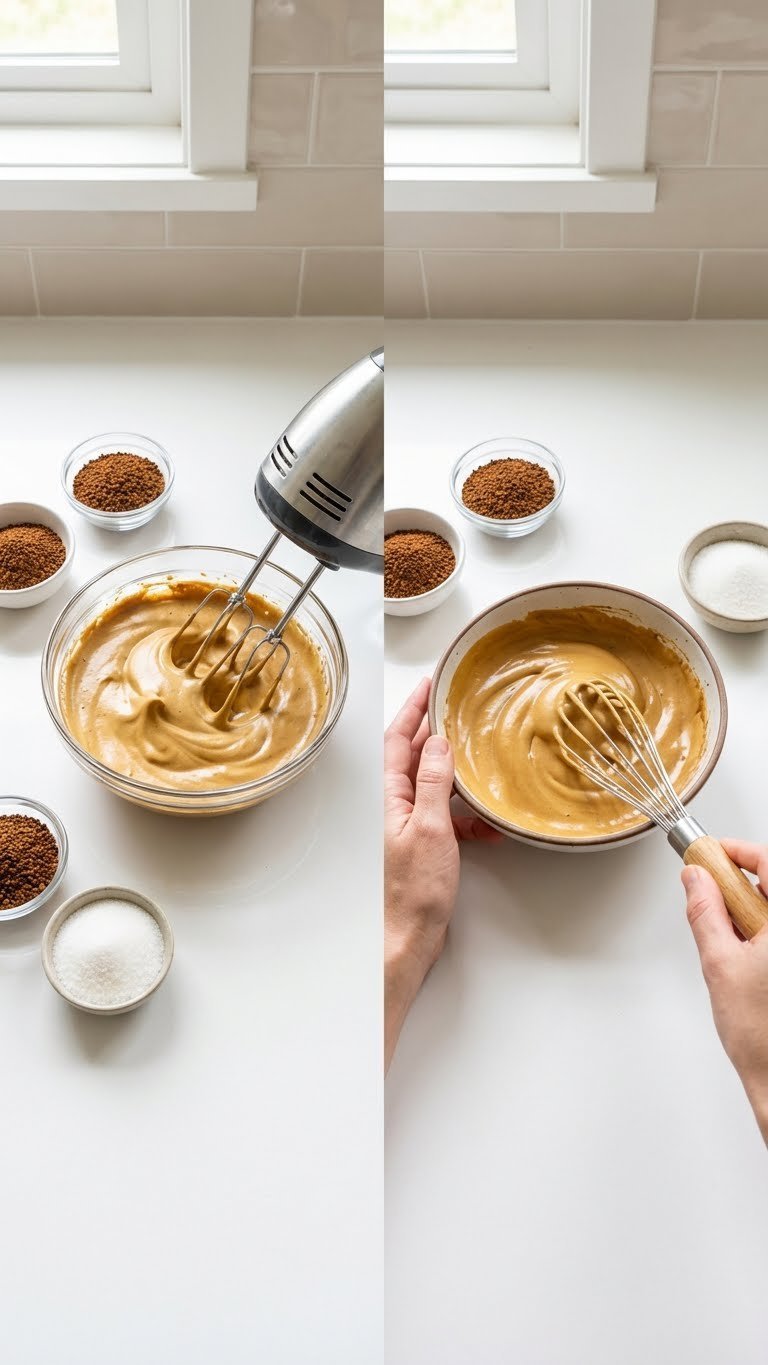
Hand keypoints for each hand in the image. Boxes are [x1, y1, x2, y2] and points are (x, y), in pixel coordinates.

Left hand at [384, 677, 501, 1069]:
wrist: (406, 940)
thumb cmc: (412, 893)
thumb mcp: (430, 829)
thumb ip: (433, 783)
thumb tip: (439, 741)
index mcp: (389, 795)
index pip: (400, 738)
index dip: (415, 707)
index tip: (431, 683)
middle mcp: (395, 805)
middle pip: (416, 755)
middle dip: (440, 732)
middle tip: (463, 709)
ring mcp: (409, 825)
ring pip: (436, 785)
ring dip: (460, 776)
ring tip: (485, 763)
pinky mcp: (424, 846)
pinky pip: (447, 816)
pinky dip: (468, 816)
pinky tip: (489, 823)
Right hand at [682, 840, 767, 1144]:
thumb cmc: (763, 1037)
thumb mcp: (719, 963)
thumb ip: (706, 912)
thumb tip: (697, 880)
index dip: (740, 851)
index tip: (715, 853)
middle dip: (743, 887)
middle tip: (715, 898)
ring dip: (753, 914)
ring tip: (734, 944)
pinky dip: (762, 936)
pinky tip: (749, 960)